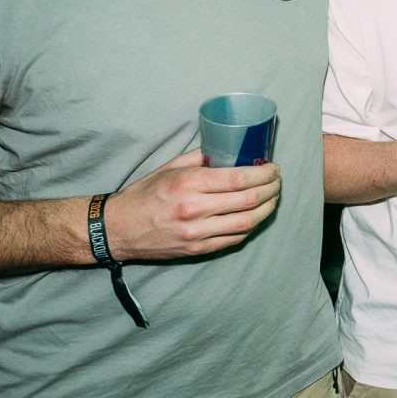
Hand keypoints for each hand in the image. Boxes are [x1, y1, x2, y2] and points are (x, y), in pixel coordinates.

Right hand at [103, 150, 281, 259]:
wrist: (118, 229)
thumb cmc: (144, 194)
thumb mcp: (169, 167)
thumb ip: (200, 157)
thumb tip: (229, 147)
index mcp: (189, 184)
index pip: (240, 178)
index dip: (264, 173)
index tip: (274, 168)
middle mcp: (195, 209)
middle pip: (250, 200)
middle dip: (272, 188)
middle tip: (277, 181)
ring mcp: (197, 233)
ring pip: (248, 222)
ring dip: (268, 208)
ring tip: (273, 198)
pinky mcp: (198, 250)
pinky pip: (235, 238)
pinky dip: (251, 226)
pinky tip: (256, 215)